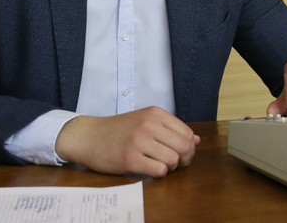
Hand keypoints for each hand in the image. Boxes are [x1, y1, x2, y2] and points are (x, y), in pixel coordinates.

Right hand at [55, 106, 200, 176]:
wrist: (89, 136)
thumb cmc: (118, 130)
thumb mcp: (145, 121)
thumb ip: (171, 129)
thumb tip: (197, 139)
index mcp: (155, 113)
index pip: (187, 132)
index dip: (190, 147)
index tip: (183, 153)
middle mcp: (149, 125)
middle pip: (183, 146)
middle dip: (185, 159)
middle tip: (177, 163)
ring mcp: (139, 142)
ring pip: (173, 159)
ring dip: (171, 167)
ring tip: (160, 165)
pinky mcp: (130, 159)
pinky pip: (159, 171)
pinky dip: (159, 173)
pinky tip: (150, 169)